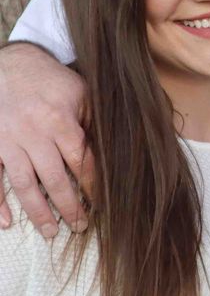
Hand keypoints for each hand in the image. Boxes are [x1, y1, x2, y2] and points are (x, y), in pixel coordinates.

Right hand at [0, 43, 92, 235]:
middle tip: (80, 227)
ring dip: (38, 211)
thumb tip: (113, 151)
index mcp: (61, 122)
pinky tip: (6, 222)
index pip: (82, 163)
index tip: (102, 206)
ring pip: (24, 184)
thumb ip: (92, 121)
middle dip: (69, 207)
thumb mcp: (80, 92)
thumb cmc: (51, 80)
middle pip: (54, 179)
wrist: (9, 63)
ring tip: (50, 232)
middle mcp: (33, 134)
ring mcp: (7, 141)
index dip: (92, 187)